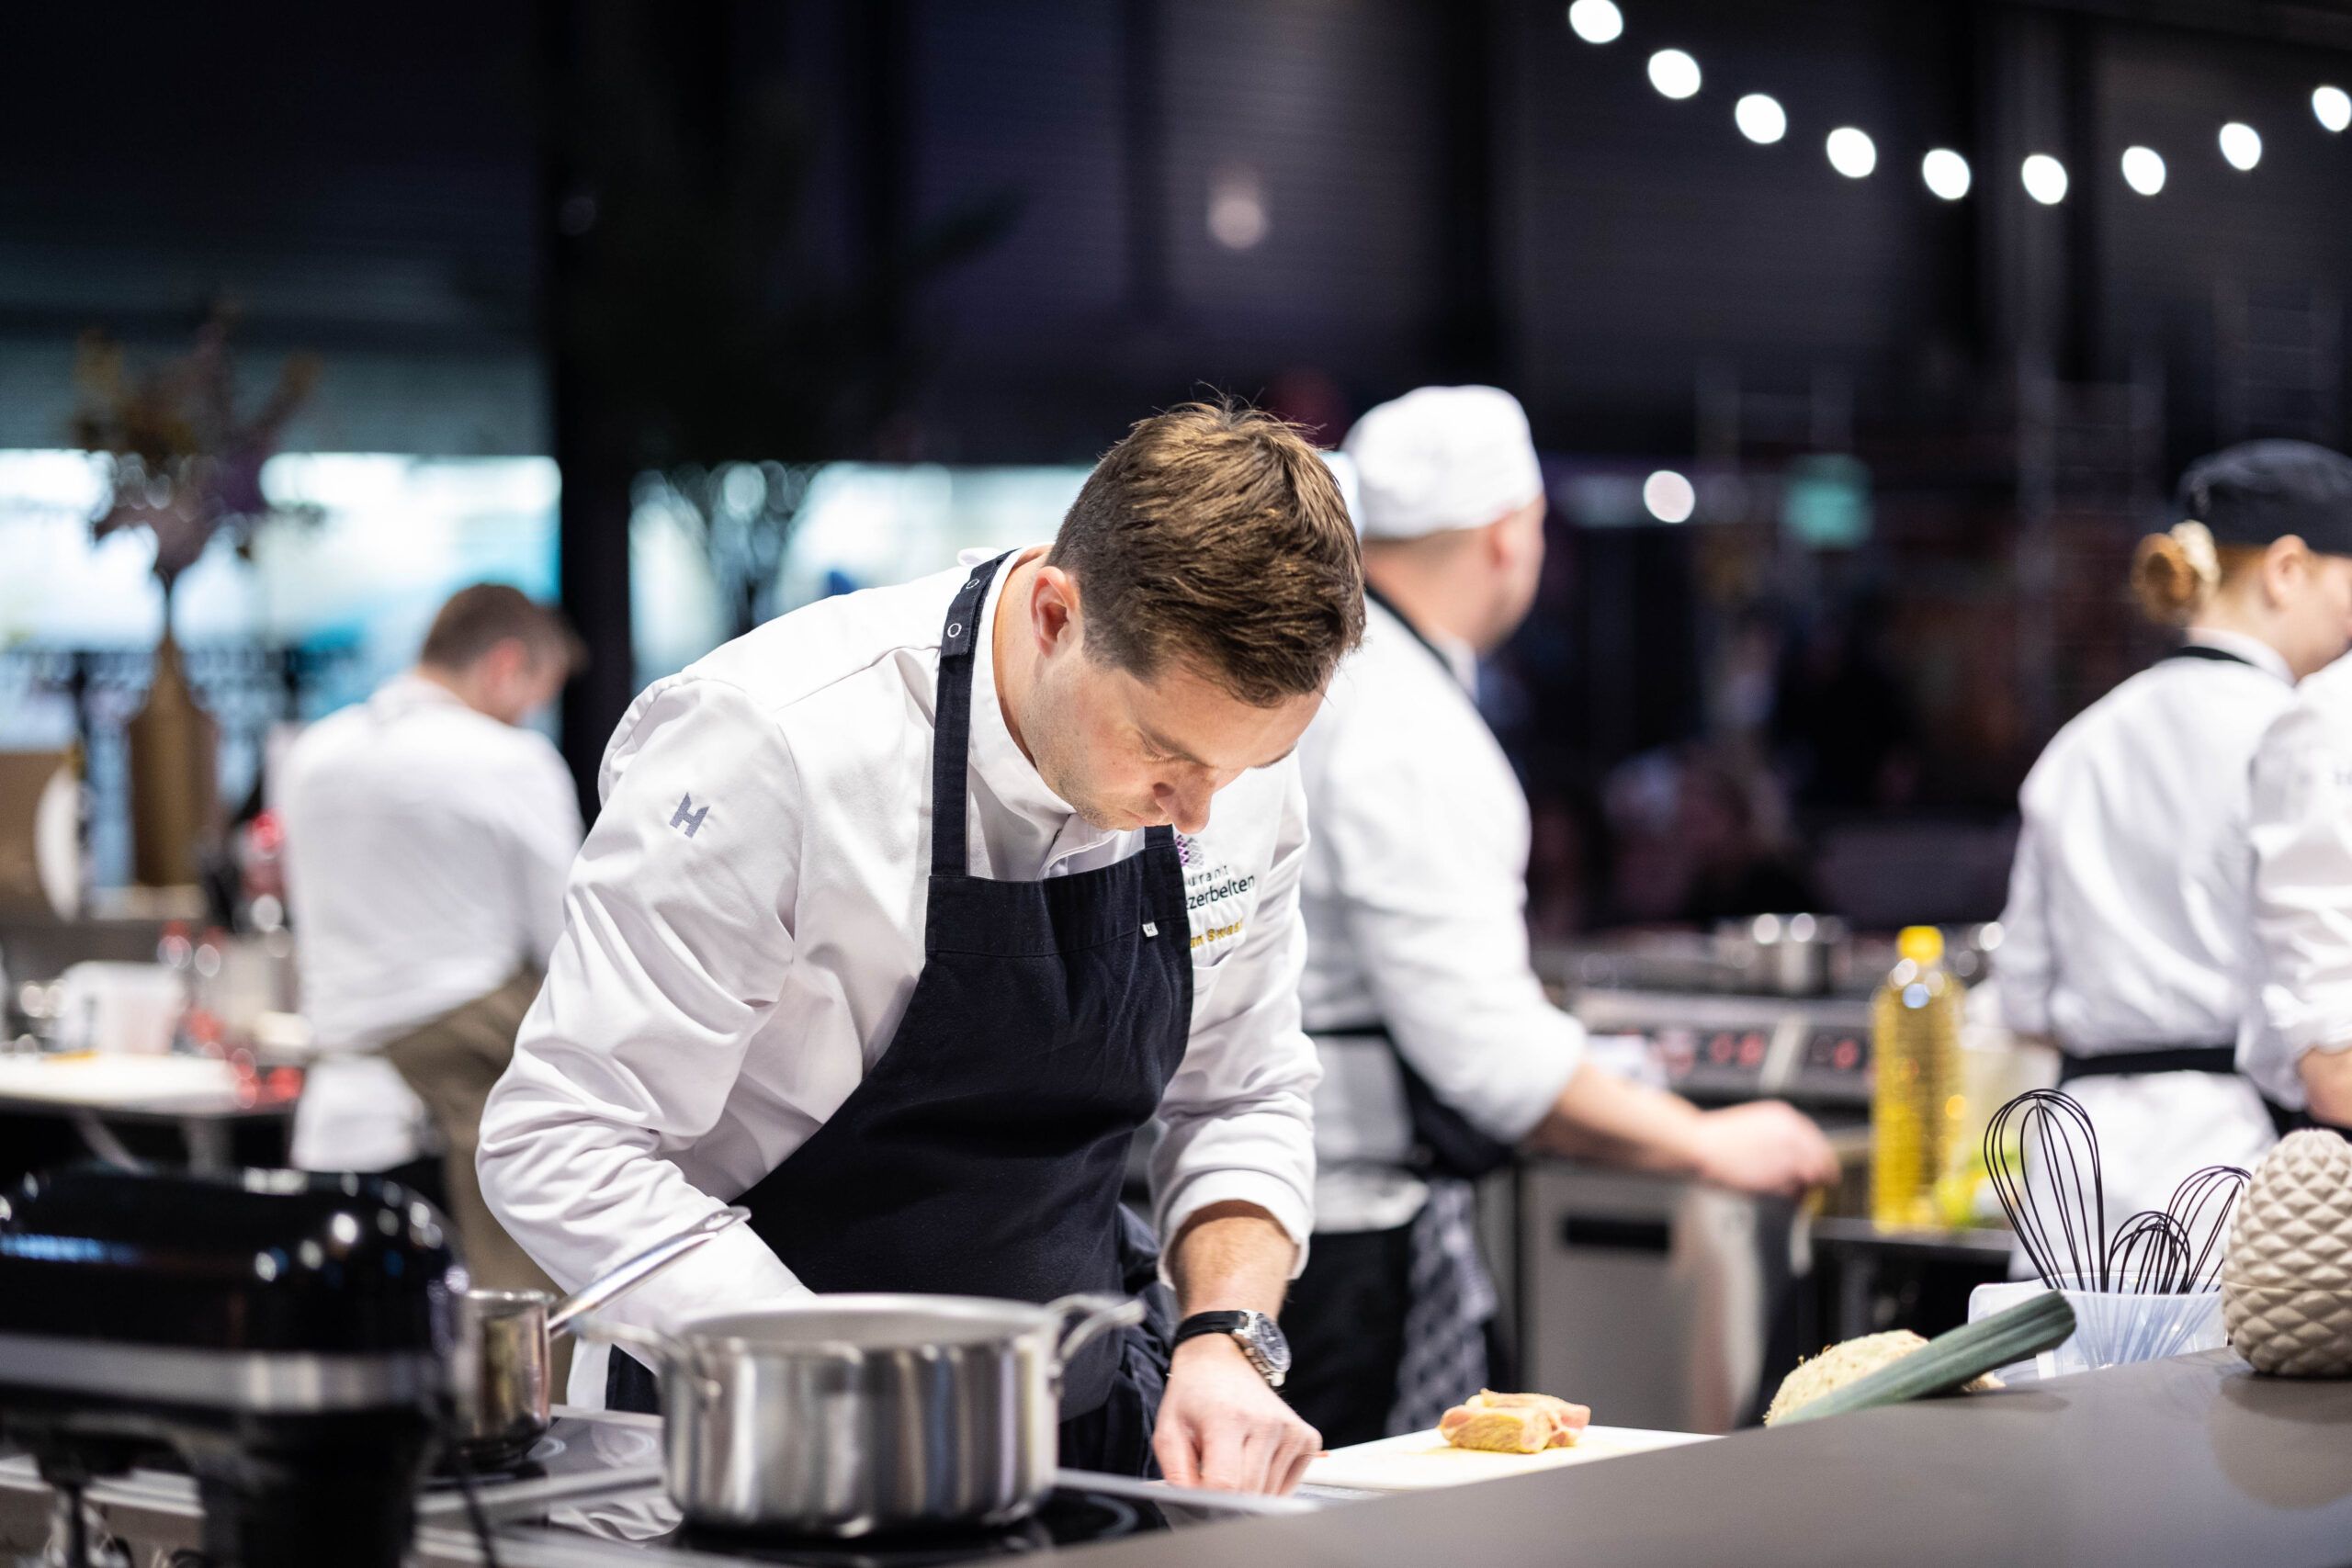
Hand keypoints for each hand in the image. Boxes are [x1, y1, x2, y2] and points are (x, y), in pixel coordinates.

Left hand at [1152, 1334, 1320, 1494]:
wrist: (1222, 1361)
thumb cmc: (1193, 1396)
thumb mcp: (1169, 1430)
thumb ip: (1177, 1473)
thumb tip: (1194, 1507)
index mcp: (1228, 1417)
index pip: (1225, 1484)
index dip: (1207, 1500)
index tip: (1198, 1495)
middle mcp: (1266, 1422)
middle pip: (1248, 1493)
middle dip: (1226, 1496)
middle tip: (1211, 1473)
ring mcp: (1290, 1430)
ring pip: (1268, 1494)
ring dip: (1248, 1489)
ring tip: (1233, 1459)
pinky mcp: (1307, 1438)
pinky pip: (1288, 1486)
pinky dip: (1269, 1484)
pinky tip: (1254, 1461)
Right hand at [1692, 1100, 1840, 1196]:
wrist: (1698, 1145)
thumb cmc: (1717, 1139)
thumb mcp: (1754, 1127)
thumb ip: (1778, 1139)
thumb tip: (1794, 1158)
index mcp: (1784, 1117)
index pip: (1816, 1140)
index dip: (1819, 1158)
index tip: (1820, 1170)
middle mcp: (1792, 1133)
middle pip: (1822, 1159)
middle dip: (1819, 1175)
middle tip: (1813, 1187)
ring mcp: (1788, 1153)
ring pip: (1812, 1176)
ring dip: (1805, 1187)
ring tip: (1792, 1193)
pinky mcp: (1780, 1174)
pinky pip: (1795, 1190)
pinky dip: (1790, 1196)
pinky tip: (1775, 1193)